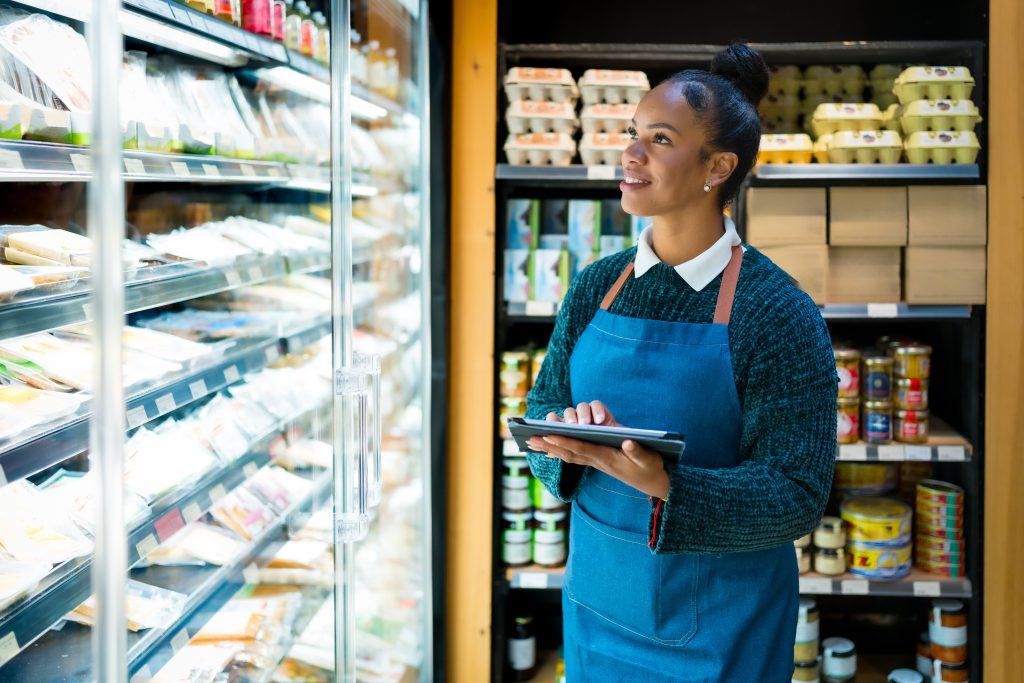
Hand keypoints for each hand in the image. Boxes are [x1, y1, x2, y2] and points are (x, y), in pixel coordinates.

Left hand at [528, 401, 669, 498]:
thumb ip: (639, 451)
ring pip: (568, 455)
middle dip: (549, 445)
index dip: (565, 442)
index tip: (548, 435)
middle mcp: (598, 461)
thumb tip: (628, 441)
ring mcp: (596, 462)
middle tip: (529, 439)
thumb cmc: (651, 467)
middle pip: (569, 452)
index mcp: (607, 458)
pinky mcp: (598, 461)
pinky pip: (574, 456)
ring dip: (550, 449)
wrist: (653, 483)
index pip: (582, 449)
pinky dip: (560, 451)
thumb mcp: (649, 459)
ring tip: (532, 442)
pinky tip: (548, 449)